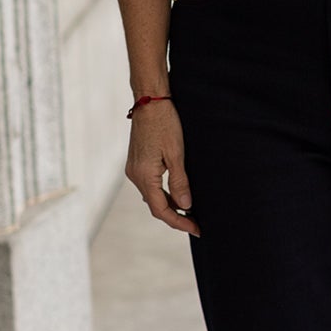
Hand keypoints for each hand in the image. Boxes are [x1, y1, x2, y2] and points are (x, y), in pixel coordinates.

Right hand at [125, 99, 198, 235]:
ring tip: (190, 211)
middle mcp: (135, 176)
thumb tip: (185, 206)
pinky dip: (163, 193)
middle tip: (196, 224)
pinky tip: (177, 194)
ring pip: (152, 196)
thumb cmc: (164, 123)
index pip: (161, 210)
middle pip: (156, 206)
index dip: (179, 222)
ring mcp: (134, 169)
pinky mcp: (137, 163)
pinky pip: (150, 185)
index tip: (196, 229)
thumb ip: (180, 182)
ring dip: (170, 205)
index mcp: (144, 176)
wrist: (149, 101)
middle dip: (176, 216)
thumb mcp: (176, 154)